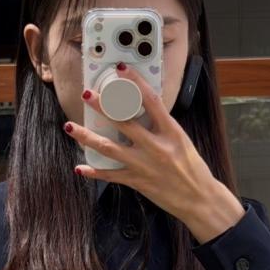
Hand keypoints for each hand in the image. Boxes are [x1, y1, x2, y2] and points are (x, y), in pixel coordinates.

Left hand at [63, 62, 244, 240]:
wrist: (199, 199)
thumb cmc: (192, 169)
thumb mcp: (181, 141)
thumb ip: (161, 127)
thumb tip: (142, 112)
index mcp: (171, 131)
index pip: (151, 100)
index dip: (135, 82)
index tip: (121, 69)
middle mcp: (156, 146)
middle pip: (124, 121)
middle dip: (102, 106)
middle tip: (86, 95)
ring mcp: (144, 165)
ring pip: (109, 148)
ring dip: (87, 137)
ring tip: (70, 127)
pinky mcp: (137, 182)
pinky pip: (111, 175)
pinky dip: (94, 172)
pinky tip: (80, 168)